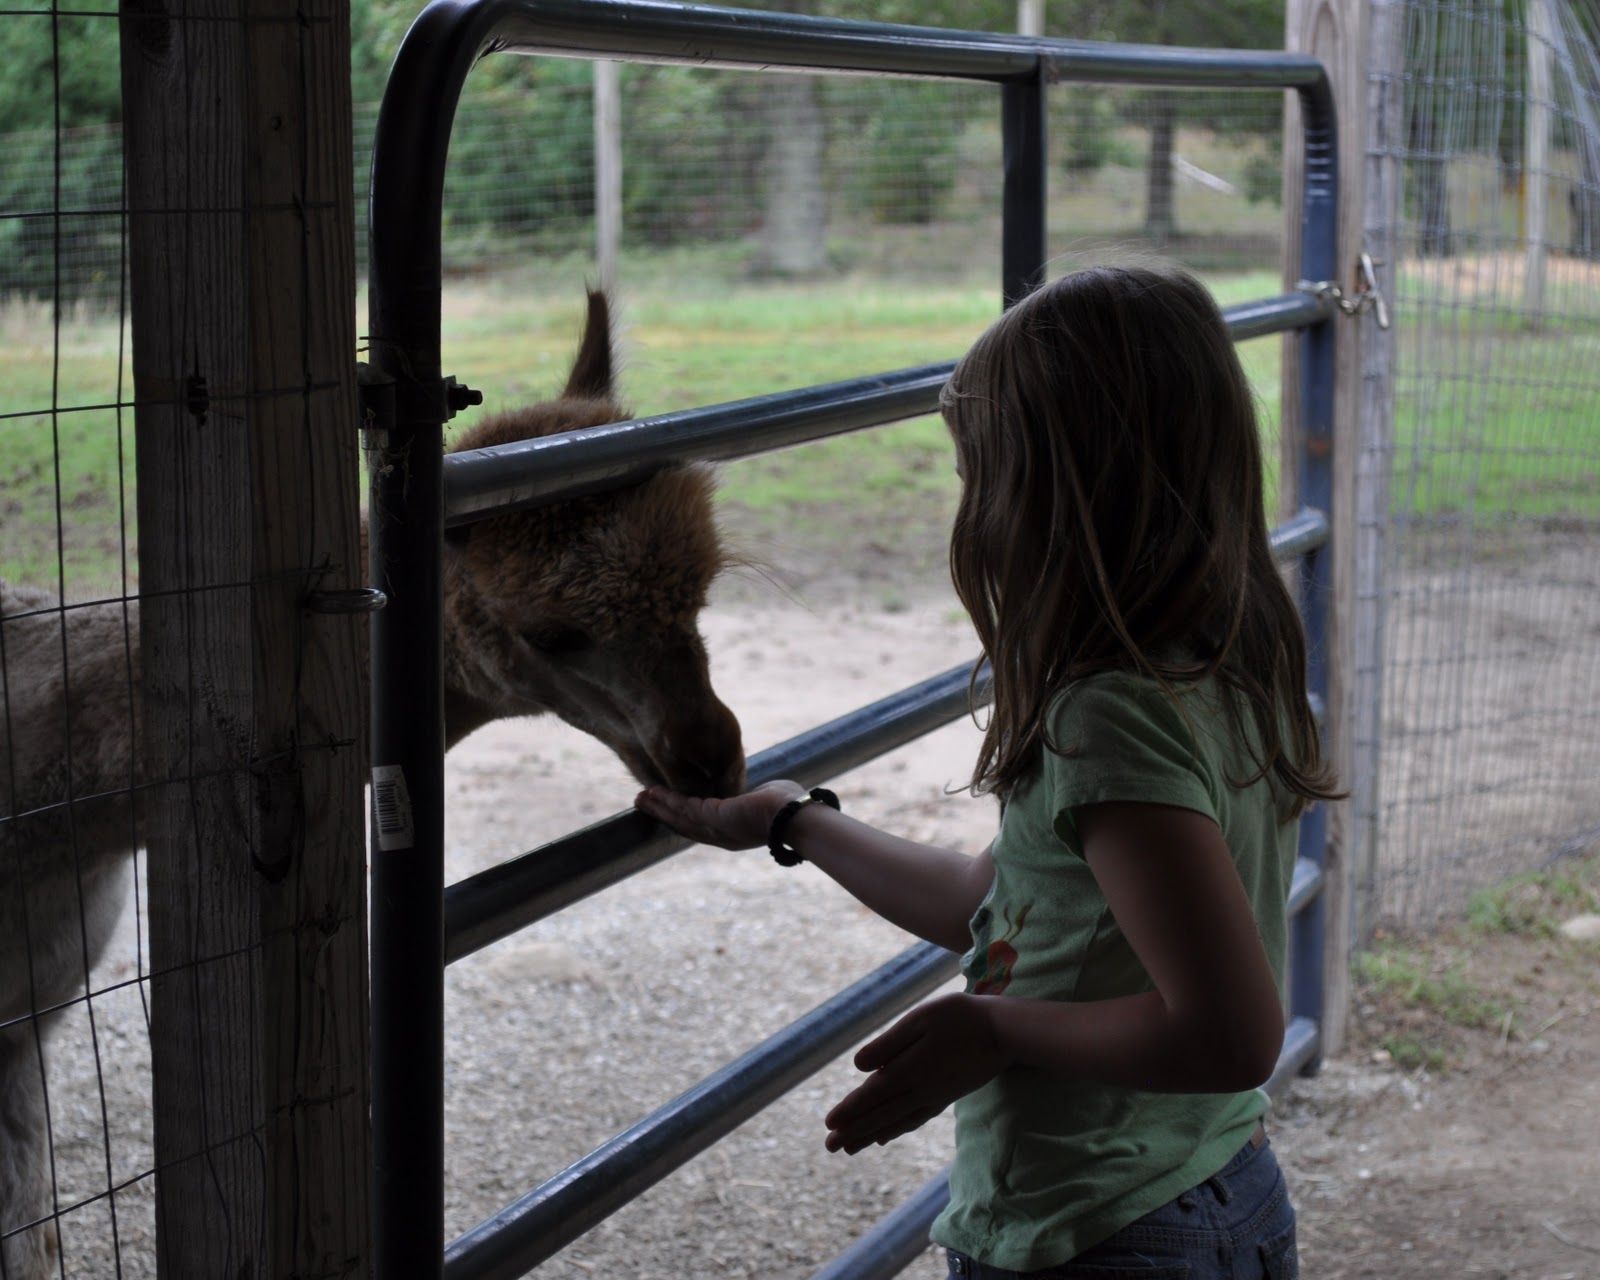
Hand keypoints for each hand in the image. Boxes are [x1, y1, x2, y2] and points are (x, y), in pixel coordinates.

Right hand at [634, 779, 805, 850]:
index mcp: (732, 833)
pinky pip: (686, 808)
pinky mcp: (716, 819)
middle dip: (662, 813)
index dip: (681, 816)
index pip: (700, 825)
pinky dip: (669, 800)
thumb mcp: (762, 798)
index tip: (665, 805)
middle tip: (641, 802)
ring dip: (660, 806)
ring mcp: (717, 830)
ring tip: (640, 797)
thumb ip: (749, 795)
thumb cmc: (790, 806)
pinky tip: (654, 792)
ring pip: (681, 818)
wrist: (797, 816)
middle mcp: (721, 836)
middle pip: (683, 825)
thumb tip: (750, 791)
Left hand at [823, 992, 1010, 1154]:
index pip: (873, 1095)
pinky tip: (886, 1134)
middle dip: (855, 1130)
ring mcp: (935, 1096)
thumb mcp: (920, 1020)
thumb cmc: (959, 1017)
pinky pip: (916, 1118)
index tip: (828, 1125)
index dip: (850, 1109)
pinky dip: (897, 1128)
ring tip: (850, 1148)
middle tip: (830, 1147)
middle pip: (881, 1114)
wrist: (1003, 1032)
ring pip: (897, 1120)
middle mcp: (920, 1090)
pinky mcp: (946, 1096)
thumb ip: (889, 1044)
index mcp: (910, 1070)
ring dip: (871, 1134)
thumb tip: (858, 1067)